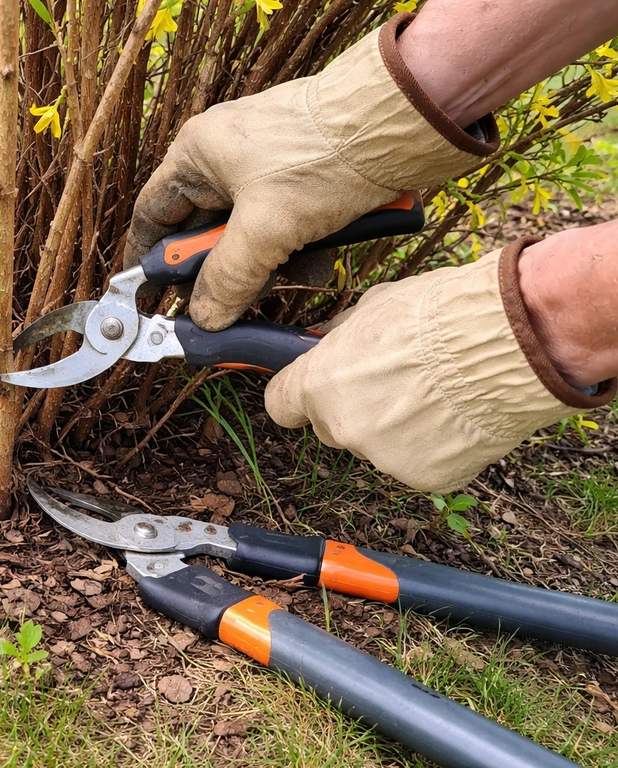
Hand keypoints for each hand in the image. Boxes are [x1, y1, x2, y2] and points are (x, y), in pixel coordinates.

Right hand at [123, 14, 495, 331]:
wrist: (404, 120)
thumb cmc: (326, 155)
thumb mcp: (267, 229)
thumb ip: (228, 279)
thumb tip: (204, 319)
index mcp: (198, 155)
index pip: (154, 215)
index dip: (151, 260)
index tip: (153, 297)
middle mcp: (225, 158)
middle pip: (204, 232)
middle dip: (220, 271)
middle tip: (227, 305)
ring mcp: (266, 168)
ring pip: (248, 235)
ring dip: (265, 266)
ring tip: (287, 279)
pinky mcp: (303, 178)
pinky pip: (285, 227)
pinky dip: (297, 251)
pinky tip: (317, 265)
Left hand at [264, 241, 615, 492]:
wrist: (505, 347)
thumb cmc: (438, 316)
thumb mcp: (372, 307)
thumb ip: (340, 335)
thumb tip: (324, 340)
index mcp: (318, 386)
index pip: (280, 406)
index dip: (297, 397)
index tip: (311, 391)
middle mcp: (342, 429)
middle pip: (332, 426)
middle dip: (353, 408)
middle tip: (396, 380)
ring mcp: (382, 458)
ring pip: (377, 446)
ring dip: (396, 428)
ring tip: (439, 394)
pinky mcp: (424, 478)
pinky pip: (418, 462)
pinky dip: (434, 446)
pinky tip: (458, 416)